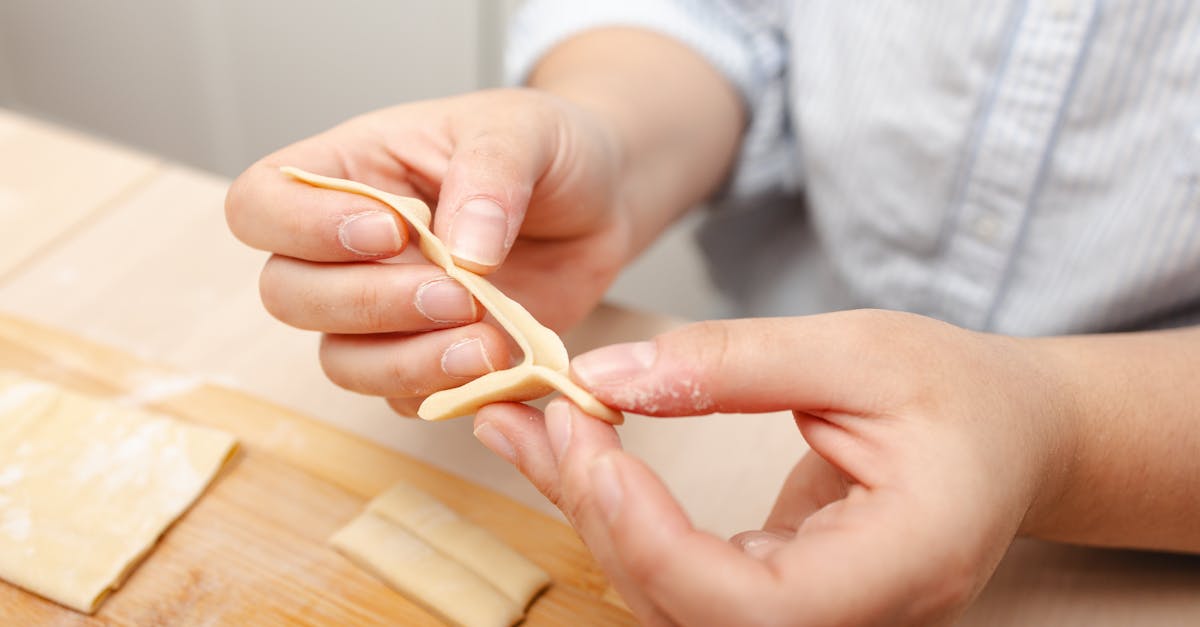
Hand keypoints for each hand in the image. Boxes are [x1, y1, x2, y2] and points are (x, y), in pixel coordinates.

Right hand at [225, 89, 629, 414]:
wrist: (601, 203)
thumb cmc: (547, 150)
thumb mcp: (524, 132)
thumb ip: (491, 175)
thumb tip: (462, 247)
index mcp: (350, 172)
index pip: (260, 203)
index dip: (301, 228)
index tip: (391, 231)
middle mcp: (349, 247)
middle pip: (288, 295)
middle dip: (368, 303)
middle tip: (457, 296)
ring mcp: (386, 310)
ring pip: (340, 360)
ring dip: (404, 362)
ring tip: (488, 343)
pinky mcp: (429, 357)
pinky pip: (403, 396)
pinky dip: (446, 390)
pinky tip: (503, 364)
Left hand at [472, 310, 1077, 625]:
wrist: (1010, 436)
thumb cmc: (961, 393)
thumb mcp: (859, 351)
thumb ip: (733, 365)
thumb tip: (606, 374)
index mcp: (902, 566)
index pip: (752, 604)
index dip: (651, 538)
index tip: (591, 440)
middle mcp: (853, 617)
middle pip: (690, 609)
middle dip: (599, 514)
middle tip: (542, 414)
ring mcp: (814, 617)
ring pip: (669, 598)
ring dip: (591, 513)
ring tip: (532, 426)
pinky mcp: (777, 597)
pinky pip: (678, 573)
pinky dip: (617, 513)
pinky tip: (575, 454)